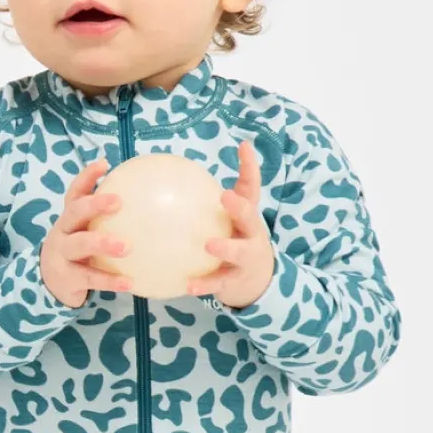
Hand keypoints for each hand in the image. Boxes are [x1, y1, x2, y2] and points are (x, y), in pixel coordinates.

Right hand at [40, 159, 133, 308]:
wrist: (51, 284)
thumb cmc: (80, 253)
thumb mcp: (87, 233)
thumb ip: (109, 221)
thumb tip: (151, 205)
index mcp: (70, 218)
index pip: (75, 192)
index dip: (87, 177)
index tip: (104, 163)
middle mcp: (63, 232)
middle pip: (74, 212)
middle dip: (94, 204)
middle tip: (118, 201)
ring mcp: (62, 254)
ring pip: (79, 245)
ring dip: (102, 243)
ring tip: (126, 247)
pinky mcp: (67, 278)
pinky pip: (89, 278)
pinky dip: (109, 280)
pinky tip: (130, 282)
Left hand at [187, 139, 274, 306]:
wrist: (255, 280)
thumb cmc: (236, 238)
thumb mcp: (231, 218)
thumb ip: (209, 198)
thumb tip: (177, 171)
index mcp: (248, 215)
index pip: (252, 186)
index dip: (250, 166)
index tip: (244, 146)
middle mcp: (252, 233)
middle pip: (251, 217)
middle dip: (240, 207)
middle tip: (226, 196)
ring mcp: (246, 258)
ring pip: (238, 252)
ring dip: (226, 248)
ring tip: (209, 244)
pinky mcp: (235, 280)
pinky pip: (218, 283)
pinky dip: (204, 284)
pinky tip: (187, 286)